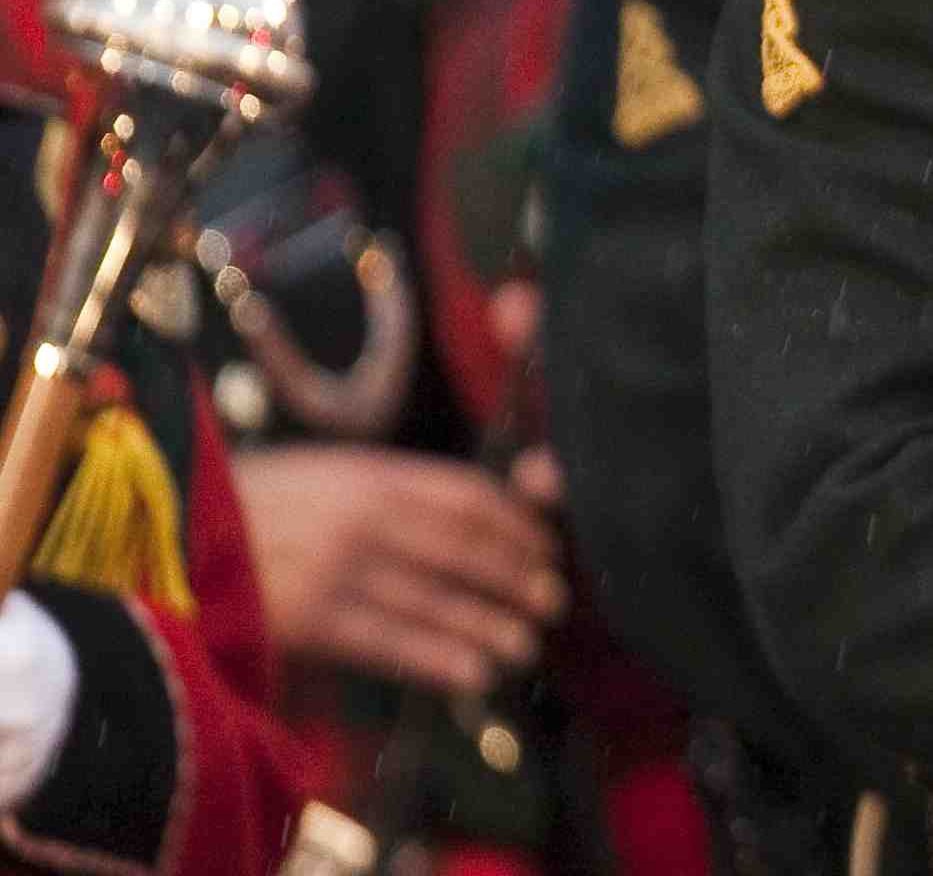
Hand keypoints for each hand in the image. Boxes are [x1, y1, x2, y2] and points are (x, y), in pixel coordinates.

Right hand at [235, 444, 564, 696]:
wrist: (163, 535)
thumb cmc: (251, 505)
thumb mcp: (324, 474)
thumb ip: (387, 490)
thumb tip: (466, 515)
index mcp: (369, 474)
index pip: (466, 496)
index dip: (516, 524)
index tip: (545, 545)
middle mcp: (361, 517)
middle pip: (463, 547)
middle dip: (515, 575)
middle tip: (552, 599)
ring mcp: (334, 569)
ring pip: (434, 600)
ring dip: (488, 625)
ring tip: (526, 645)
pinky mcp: (306, 621)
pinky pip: (387, 643)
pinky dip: (438, 660)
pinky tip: (475, 675)